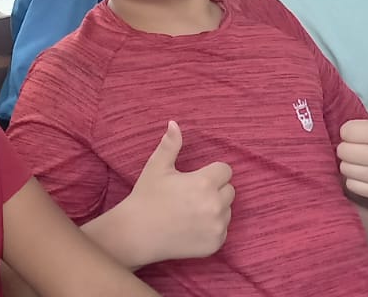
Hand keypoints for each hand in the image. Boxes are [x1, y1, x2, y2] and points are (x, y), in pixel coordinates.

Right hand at [117, 121, 234, 264]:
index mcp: (204, 183)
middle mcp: (215, 205)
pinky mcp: (215, 244)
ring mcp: (217, 227)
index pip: (225, 170)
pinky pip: (223, 230)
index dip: (211, 173)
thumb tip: (174, 123)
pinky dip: (212, 228)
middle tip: (191, 196)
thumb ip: (170, 145)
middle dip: (215, 190)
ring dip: (215, 209)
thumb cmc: (146, 198)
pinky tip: (192, 227)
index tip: (194, 179)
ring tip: (191, 212)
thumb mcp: (156, 167)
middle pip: (229, 190)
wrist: (137, 234)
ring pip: (227, 210)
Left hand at [337, 66, 367, 199]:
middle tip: (362, 146)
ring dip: (351, 164)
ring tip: (364, 159)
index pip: (345, 131)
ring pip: (344, 168)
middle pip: (342, 150)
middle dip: (349, 147)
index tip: (363, 132)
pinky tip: (367, 172)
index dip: (351, 131)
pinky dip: (355, 180)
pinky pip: (351, 185)